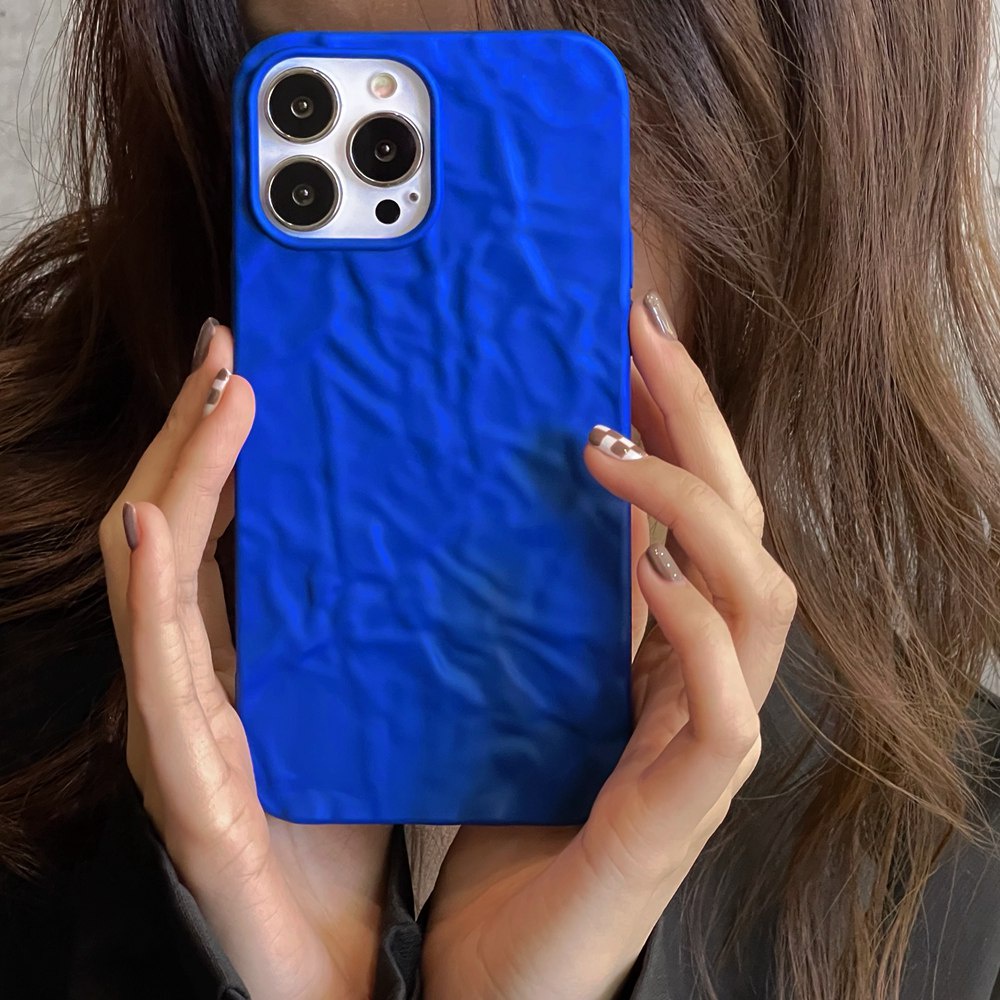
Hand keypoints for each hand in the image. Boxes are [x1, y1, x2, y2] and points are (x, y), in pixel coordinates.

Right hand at [98, 320, 391, 999]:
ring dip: (179, 480)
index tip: (254, 370)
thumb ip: (374, 631)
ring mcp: (174, 723)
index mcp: (236, 659)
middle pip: (173, 529)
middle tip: (234, 352)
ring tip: (219, 399)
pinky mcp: (182, 777)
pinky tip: (154, 524)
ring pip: (152, 576)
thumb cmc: (347, 831)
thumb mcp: (368, 706)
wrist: (331, 966)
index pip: (216, 531)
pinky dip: (150, 586)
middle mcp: (192, 678)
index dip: (222, 448)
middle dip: (194, 437)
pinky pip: (156, 664)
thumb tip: (430, 539)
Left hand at [419, 295, 796, 999]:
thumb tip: (520, 495)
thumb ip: (544, 604)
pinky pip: (725, 705)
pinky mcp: (684, 808)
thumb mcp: (519, 683)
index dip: (679, 420)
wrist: (497, 964)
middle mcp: (701, 682)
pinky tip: (643, 575)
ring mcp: (704, 743)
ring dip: (696, 512)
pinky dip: (692, 629)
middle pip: (741, 528)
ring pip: (758, 601)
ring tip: (614, 455)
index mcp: (662, 649)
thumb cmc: (504, 818)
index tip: (632, 338)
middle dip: (699, 426)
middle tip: (641, 341)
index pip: (698, 510)